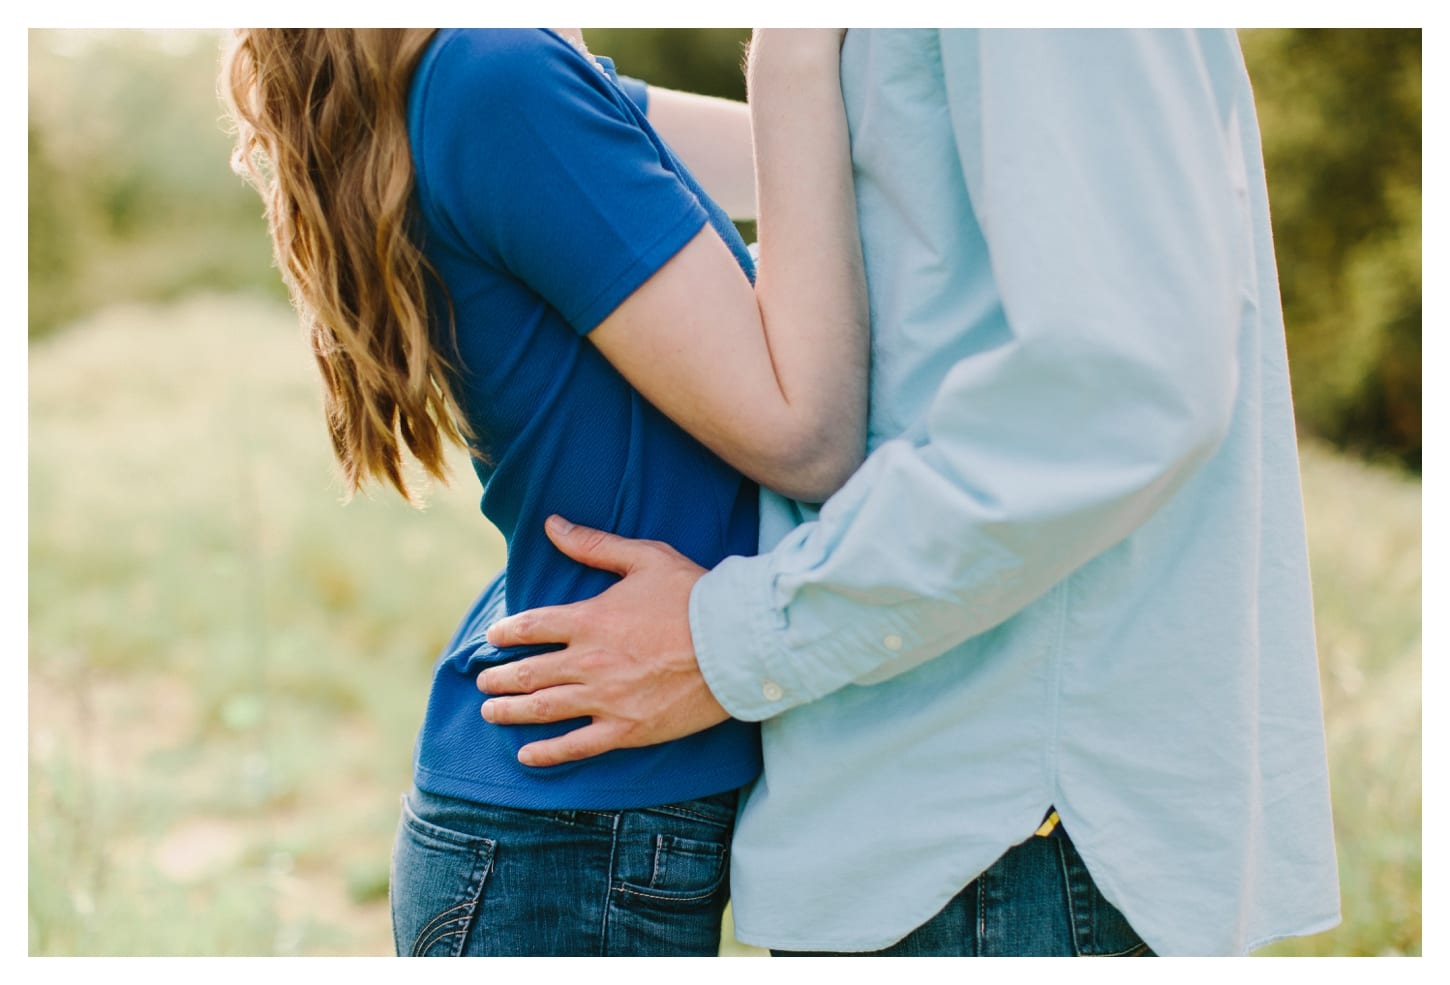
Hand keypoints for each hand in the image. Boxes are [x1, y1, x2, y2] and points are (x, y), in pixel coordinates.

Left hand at [478, 516, 729, 766]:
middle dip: (499, 678)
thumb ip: (594, 544)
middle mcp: (589, 662)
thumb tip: (553, 524)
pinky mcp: (627, 730)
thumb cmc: (694, 596)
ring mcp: (605, 700)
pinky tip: (527, 755)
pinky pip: (576, 746)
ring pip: (543, 710)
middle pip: (529, 672)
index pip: (531, 627)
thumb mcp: (645, 558)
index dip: (506, 633)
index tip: (492, 639)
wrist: (737, 644)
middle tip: (483, 681)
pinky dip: (547, 753)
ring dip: (510, 711)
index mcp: (589, 619)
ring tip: (490, 711)